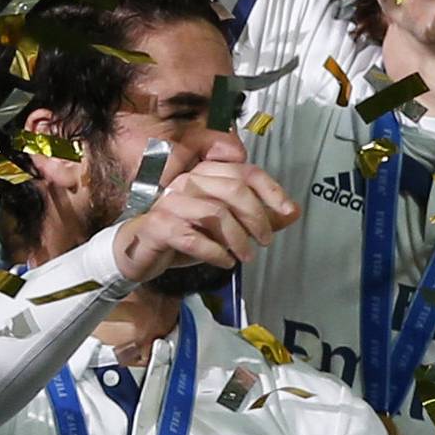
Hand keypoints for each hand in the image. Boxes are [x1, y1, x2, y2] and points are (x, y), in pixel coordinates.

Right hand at [112, 158, 298, 285]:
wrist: (140, 252)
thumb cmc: (184, 235)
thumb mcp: (226, 228)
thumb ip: (258, 218)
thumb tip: (294, 212)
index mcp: (204, 174)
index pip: (245, 171)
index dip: (271, 189)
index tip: (287, 211)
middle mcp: (186, 181)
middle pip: (233, 189)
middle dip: (257, 217)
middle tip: (265, 241)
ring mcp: (170, 202)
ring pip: (216, 213)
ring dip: (237, 239)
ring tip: (245, 256)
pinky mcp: (159, 226)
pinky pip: (194, 238)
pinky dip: (215, 253)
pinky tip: (224, 263)